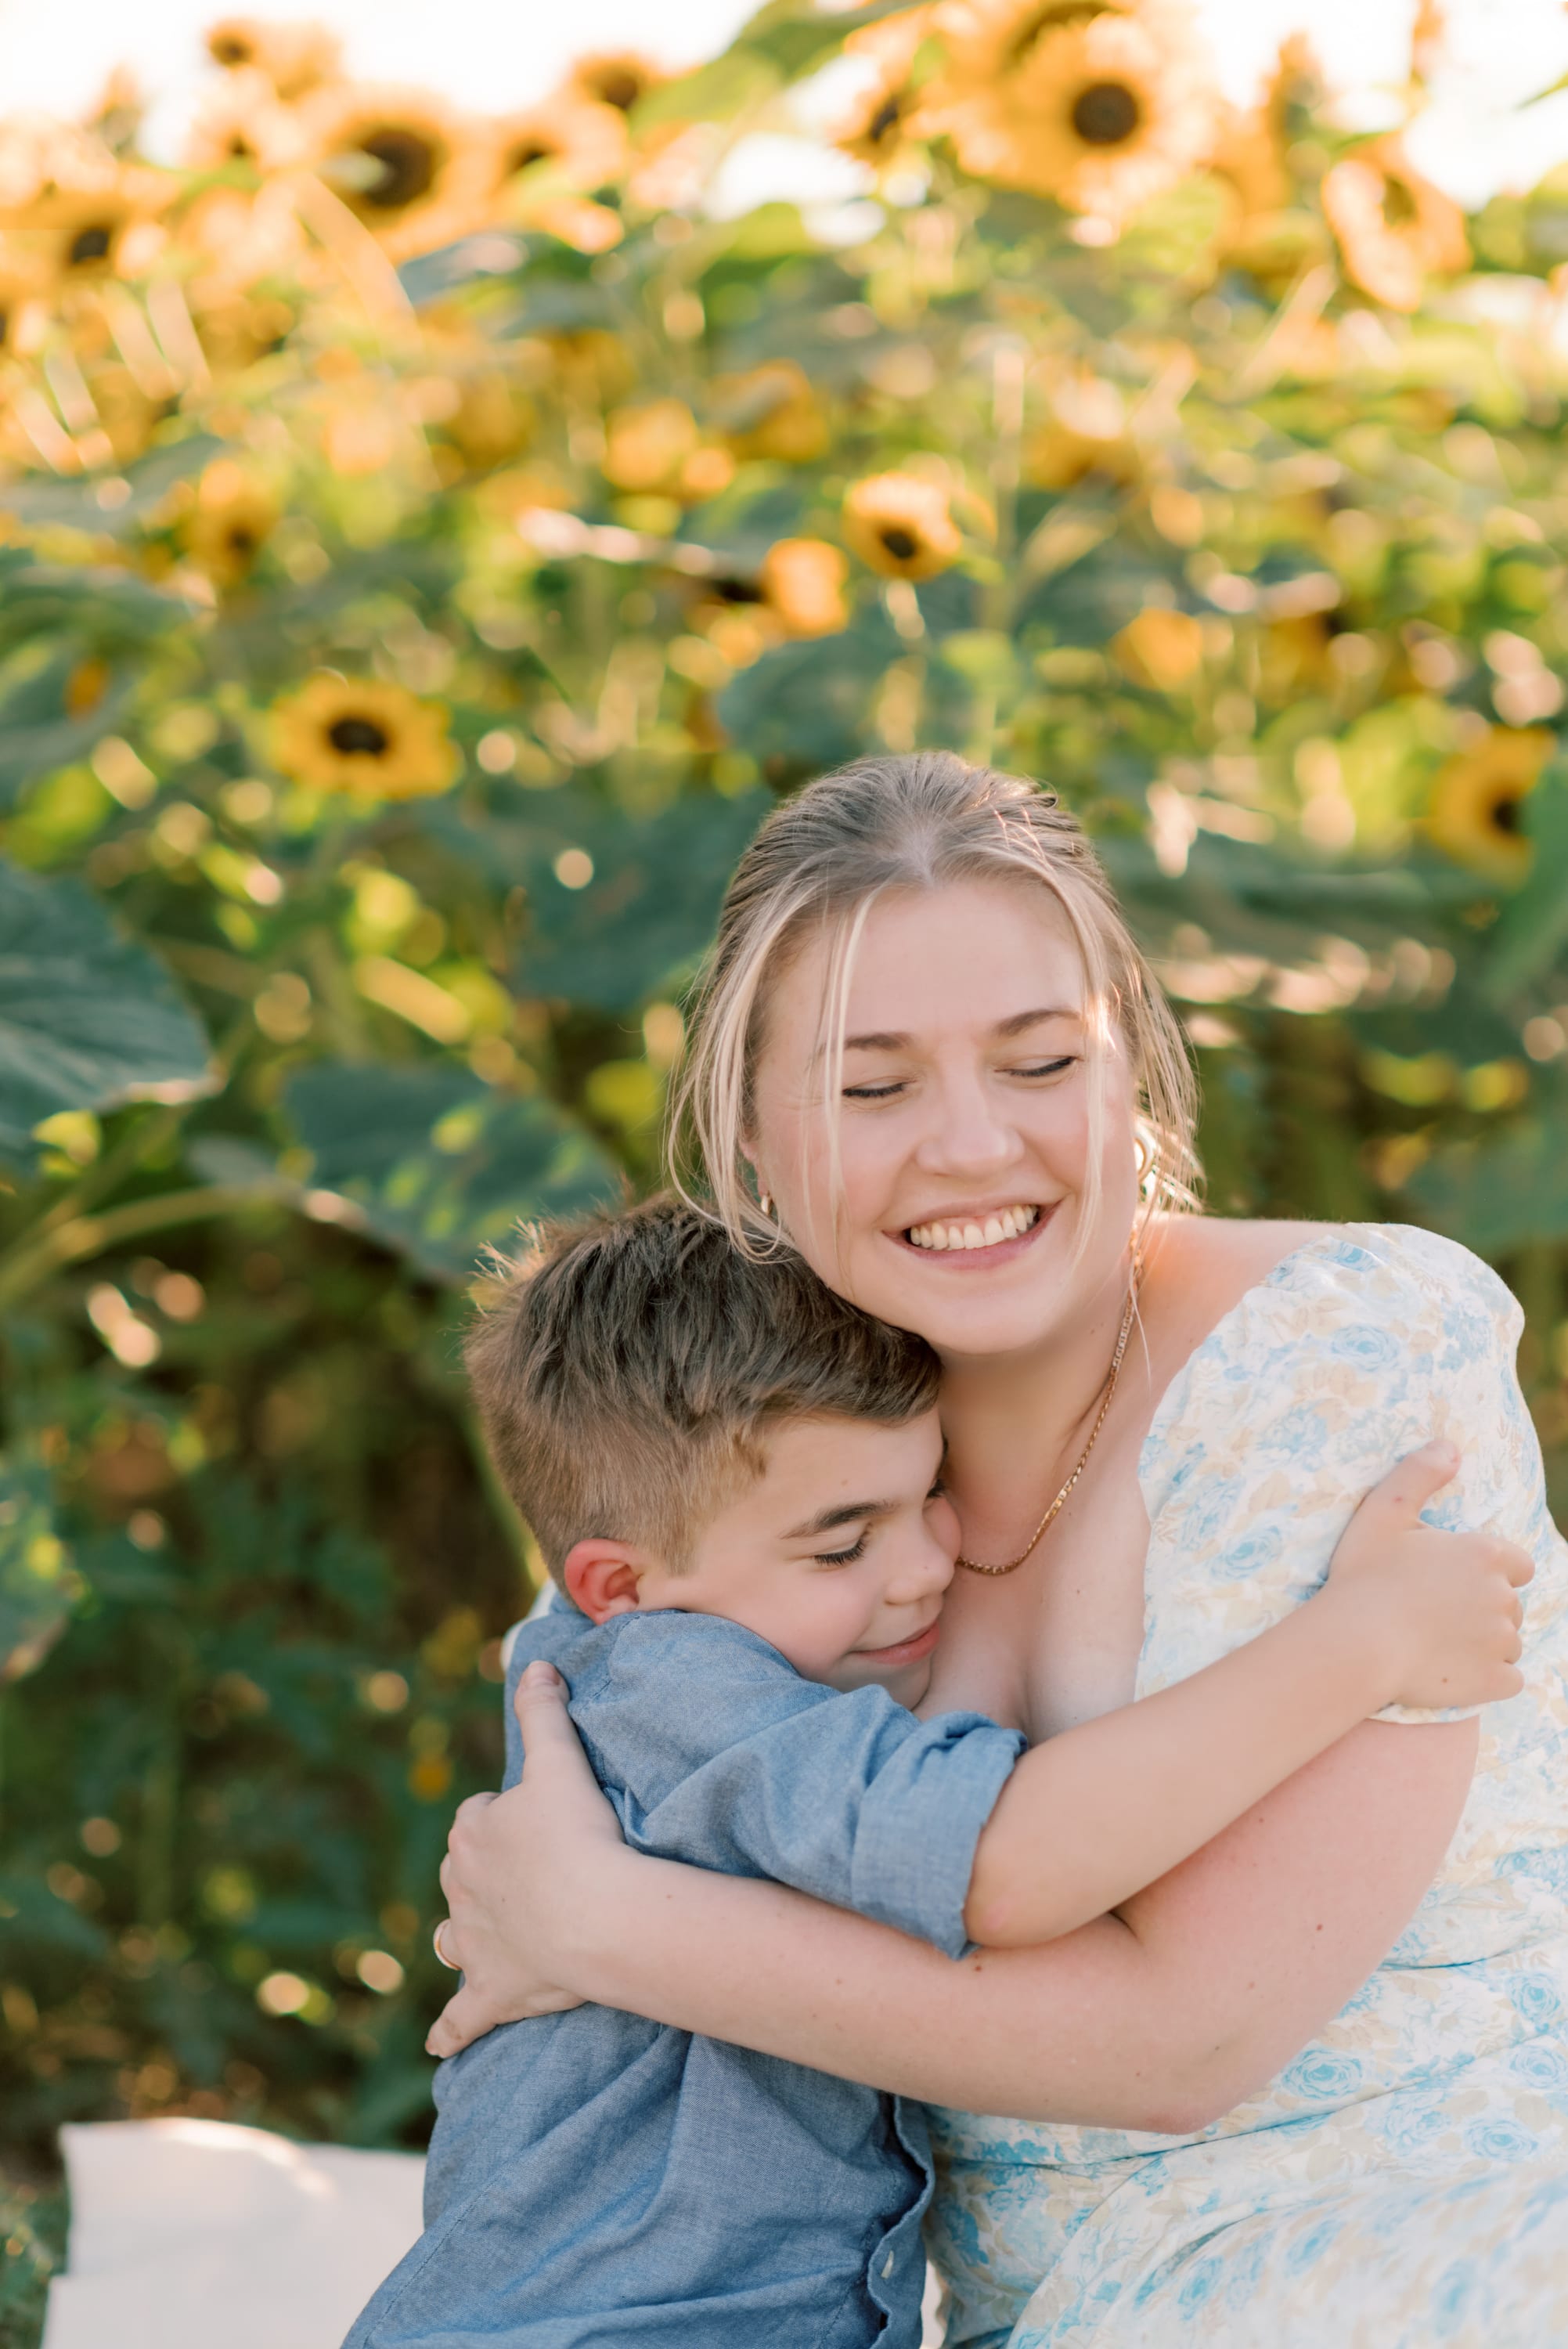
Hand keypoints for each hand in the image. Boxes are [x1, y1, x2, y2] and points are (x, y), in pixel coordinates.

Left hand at [425, 1661, 630, 2058]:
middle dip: (484, 1874)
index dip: (506, 1818)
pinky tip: (441, 2043)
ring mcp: (474, 1944)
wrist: (596, 1915)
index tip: (538, 1822)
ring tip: (474, 1940)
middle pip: (461, 1874)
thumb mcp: (560, 1759)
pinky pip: (462, 2017)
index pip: (478, 1815)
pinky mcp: (492, 1992)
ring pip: (453, 1937)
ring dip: (461, 1937)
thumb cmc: (579, 1834)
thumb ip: (544, 1711)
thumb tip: (535, 1663)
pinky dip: (452, 2029)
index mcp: (472, 1833)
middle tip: (530, 1874)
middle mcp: (460, 1889)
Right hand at [1325, 1440, 1531, 1710]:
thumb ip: (1418, 1473)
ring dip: (1484, 1644)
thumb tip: (1449, 1447)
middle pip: (1509, 1604)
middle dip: (1483, 1608)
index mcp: (1485, 1554)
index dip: (1491, 1571)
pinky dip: (1488, 1679)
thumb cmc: (1363, 1575)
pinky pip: (1508, 1680)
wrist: (1354, 1644)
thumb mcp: (1382, 1512)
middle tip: (1436, 1613)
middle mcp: (1503, 1596)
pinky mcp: (1495, 1682)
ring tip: (1439, 1644)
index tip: (1455, 1581)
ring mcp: (1501, 1642)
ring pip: (1508, 1643)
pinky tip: (1452, 1671)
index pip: (1517, 1563)